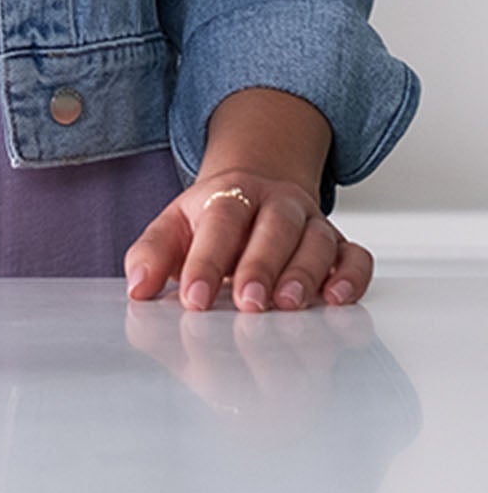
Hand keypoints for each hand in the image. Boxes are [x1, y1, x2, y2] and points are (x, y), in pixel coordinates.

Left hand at [124, 169, 372, 313]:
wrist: (257, 187)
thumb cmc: (213, 219)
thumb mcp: (175, 226)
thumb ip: (152, 254)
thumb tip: (137, 287)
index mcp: (230, 194)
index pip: (219, 223)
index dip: (206, 261)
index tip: (192, 298)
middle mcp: (276, 204)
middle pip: (273, 228)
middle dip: (260, 266)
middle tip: (247, 302)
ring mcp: (311, 223)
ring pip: (317, 242)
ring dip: (304, 273)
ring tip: (288, 304)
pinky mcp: (340, 245)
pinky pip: (356, 256)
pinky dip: (351, 276)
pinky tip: (336, 299)